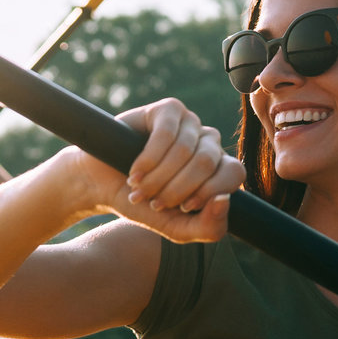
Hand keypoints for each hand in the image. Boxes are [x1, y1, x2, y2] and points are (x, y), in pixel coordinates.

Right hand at [102, 98, 242, 242]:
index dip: (208, 192)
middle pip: (206, 162)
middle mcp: (209, 142)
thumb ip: (209, 227)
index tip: (182, 208)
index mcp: (219, 168)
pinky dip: (148, 159)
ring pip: (185, 149)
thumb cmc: (144, 206)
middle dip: (175, 189)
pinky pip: (166, 133)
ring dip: (157, 177)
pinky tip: (135, 171)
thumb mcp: (179, 229)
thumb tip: (224, 200)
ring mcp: (190, 123)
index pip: (234, 173)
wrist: (103, 187)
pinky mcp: (169, 110)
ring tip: (139, 188)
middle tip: (153, 202)